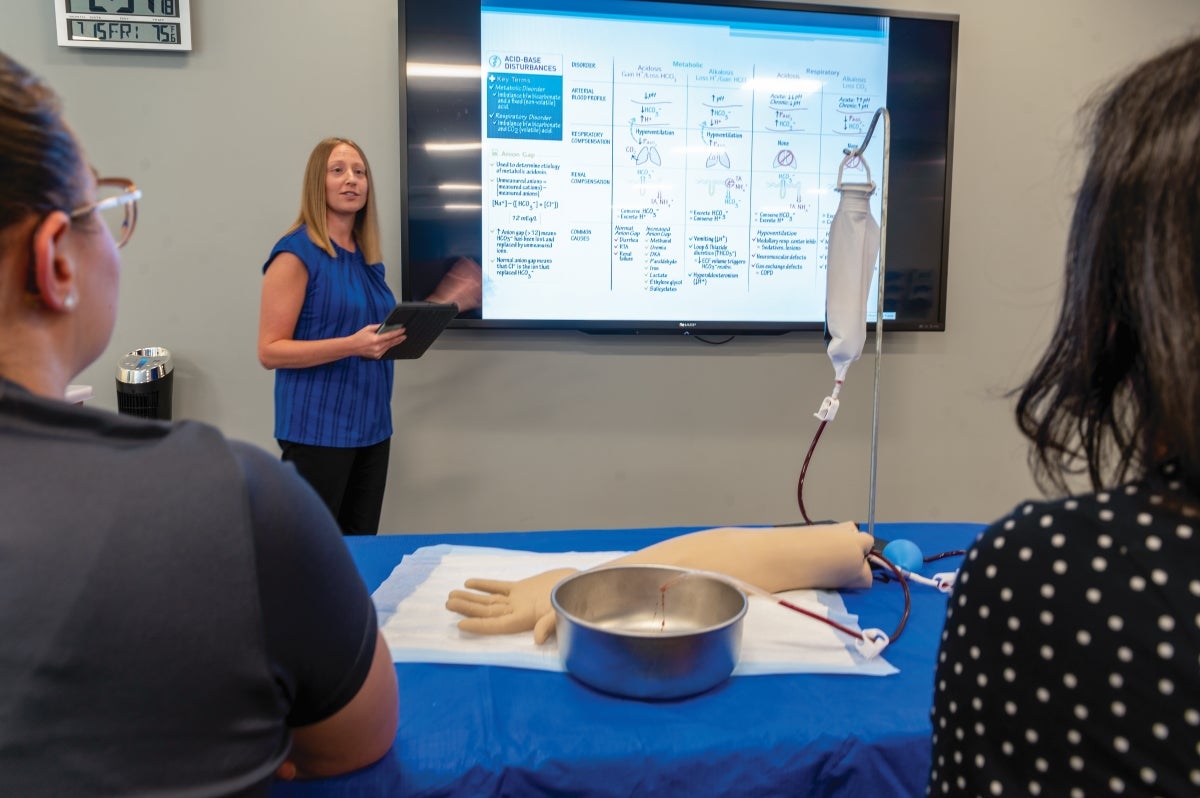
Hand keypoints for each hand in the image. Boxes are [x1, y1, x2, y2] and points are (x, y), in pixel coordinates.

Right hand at [353, 323, 406, 358]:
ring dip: (395, 343)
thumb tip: (387, 326)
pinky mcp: (377, 357)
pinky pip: (385, 351)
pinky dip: (388, 347)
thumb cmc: (358, 337)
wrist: (351, 347)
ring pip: (389, 347)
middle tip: (405, 335)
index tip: (403, 330)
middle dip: (399, 338)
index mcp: (375, 339)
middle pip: (391, 342)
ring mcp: (377, 353)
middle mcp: (377, 347)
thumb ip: (378, 327)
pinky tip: (391, 343)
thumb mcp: (368, 328)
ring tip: (400, 339)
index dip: (397, 333)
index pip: (390, 336)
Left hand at [445, 567, 577, 643]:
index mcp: (526, 619)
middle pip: (488, 612)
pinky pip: (499, 588)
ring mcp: (518, 600)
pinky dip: (485, 585)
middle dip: (468, 608)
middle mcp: (518, 612)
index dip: (479, 625)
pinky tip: (469, 583)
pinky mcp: (522, 588)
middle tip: (448, 604)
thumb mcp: (563, 612)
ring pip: (490, 600)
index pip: (497, 624)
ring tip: (451, 595)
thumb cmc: (574, 599)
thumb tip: (537, 639)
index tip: (461, 624)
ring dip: (471, 598)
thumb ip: (549, 624)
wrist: (584, 585)